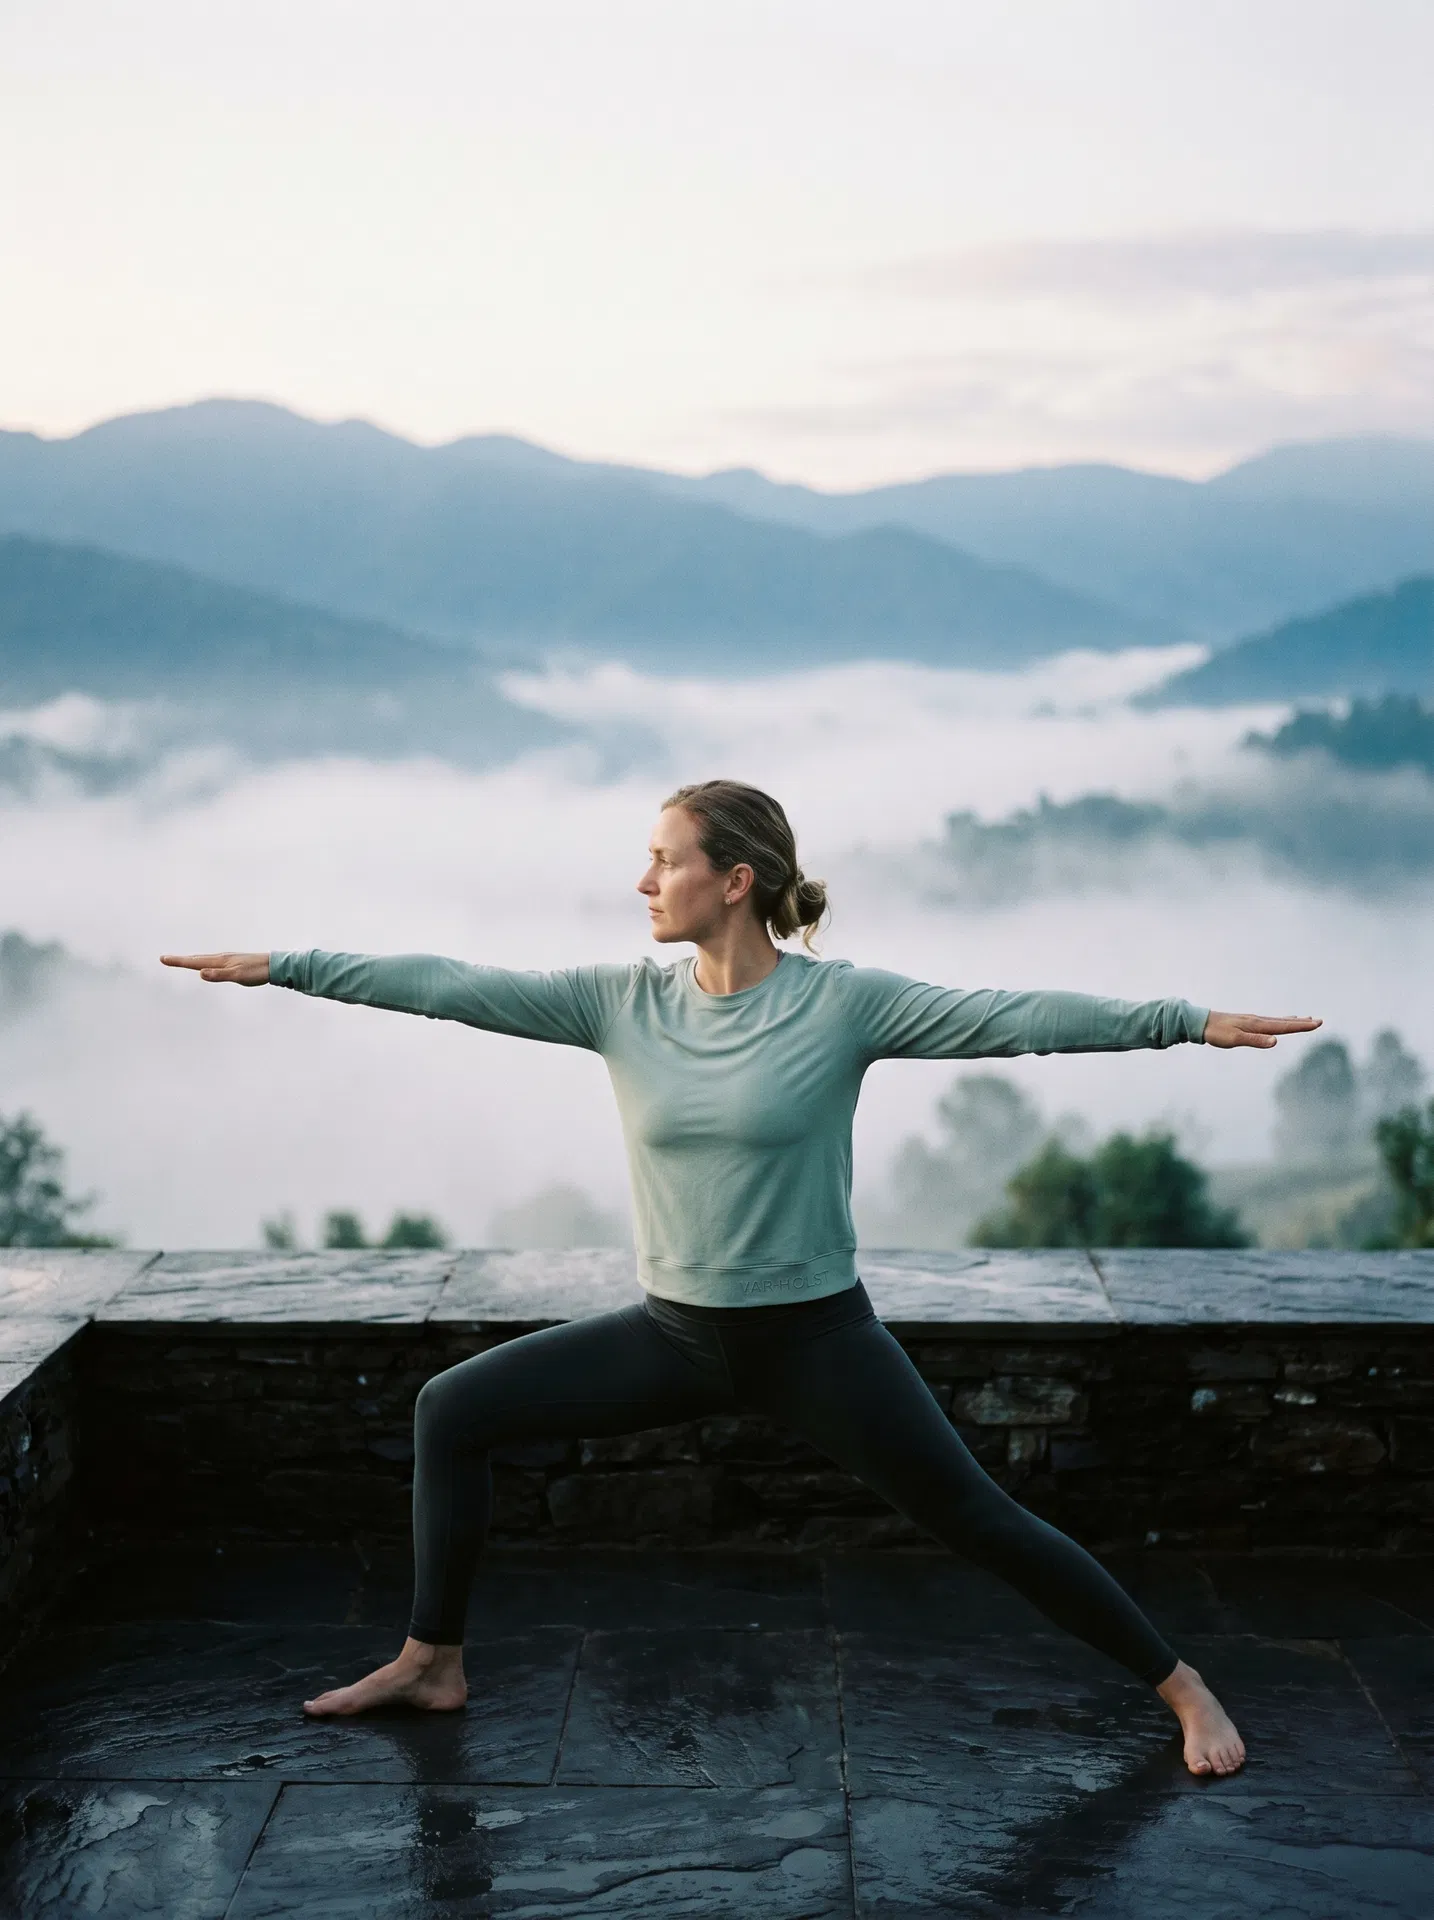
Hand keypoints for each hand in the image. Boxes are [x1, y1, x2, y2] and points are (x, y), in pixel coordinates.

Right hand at [161, 952, 270, 985]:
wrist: (274, 966)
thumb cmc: (256, 972)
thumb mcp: (237, 976)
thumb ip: (219, 975)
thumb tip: (200, 973)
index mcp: (219, 961)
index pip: (194, 962)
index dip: (178, 961)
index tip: (163, 959)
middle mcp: (221, 958)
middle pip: (196, 959)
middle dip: (180, 960)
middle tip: (165, 959)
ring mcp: (227, 959)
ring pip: (204, 959)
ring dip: (191, 960)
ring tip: (182, 961)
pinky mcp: (233, 963)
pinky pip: (213, 962)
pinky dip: (204, 962)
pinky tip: (208, 965)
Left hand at [1203, 1010, 1321, 1049]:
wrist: (1200, 1022)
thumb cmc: (1216, 1033)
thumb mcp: (1235, 1039)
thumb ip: (1255, 1040)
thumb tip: (1276, 1041)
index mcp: (1257, 1025)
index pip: (1284, 1026)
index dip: (1301, 1026)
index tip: (1317, 1023)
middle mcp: (1257, 1020)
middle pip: (1284, 1022)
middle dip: (1302, 1023)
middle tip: (1319, 1021)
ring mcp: (1252, 1020)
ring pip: (1277, 1021)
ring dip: (1292, 1021)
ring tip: (1305, 1019)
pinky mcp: (1246, 1022)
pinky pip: (1268, 1021)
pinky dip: (1278, 1021)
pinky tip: (1278, 1022)